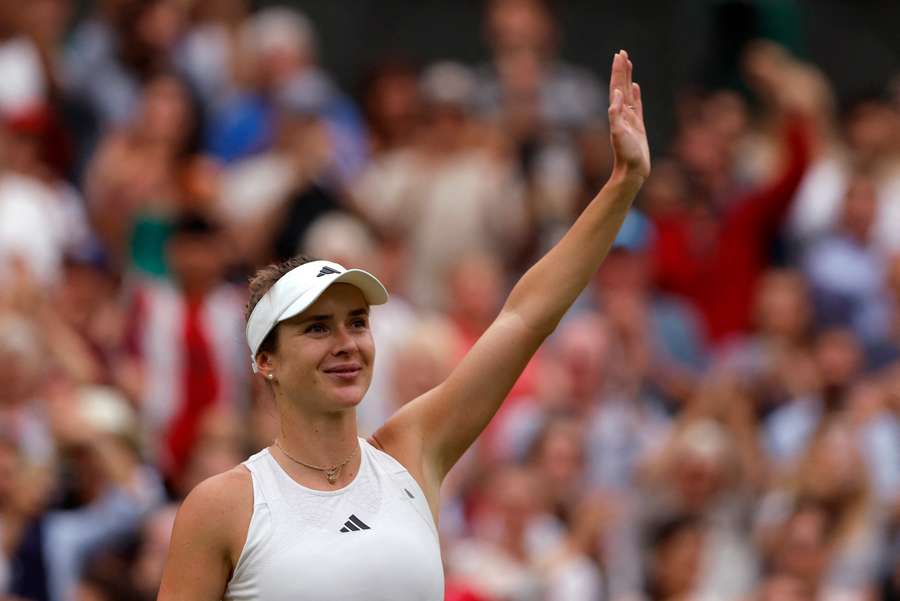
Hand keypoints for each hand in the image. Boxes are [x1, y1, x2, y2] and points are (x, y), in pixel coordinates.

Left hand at [608, 50, 649, 179]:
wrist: (632, 172)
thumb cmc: (626, 155)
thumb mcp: (619, 135)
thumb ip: (616, 116)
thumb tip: (617, 96)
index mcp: (617, 113)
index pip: (616, 87)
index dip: (618, 71)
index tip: (619, 55)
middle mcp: (622, 114)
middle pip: (621, 86)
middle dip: (621, 69)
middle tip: (622, 52)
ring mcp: (630, 119)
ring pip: (628, 93)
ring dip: (627, 78)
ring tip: (628, 63)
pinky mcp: (638, 126)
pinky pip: (637, 105)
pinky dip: (636, 95)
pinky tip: (636, 87)